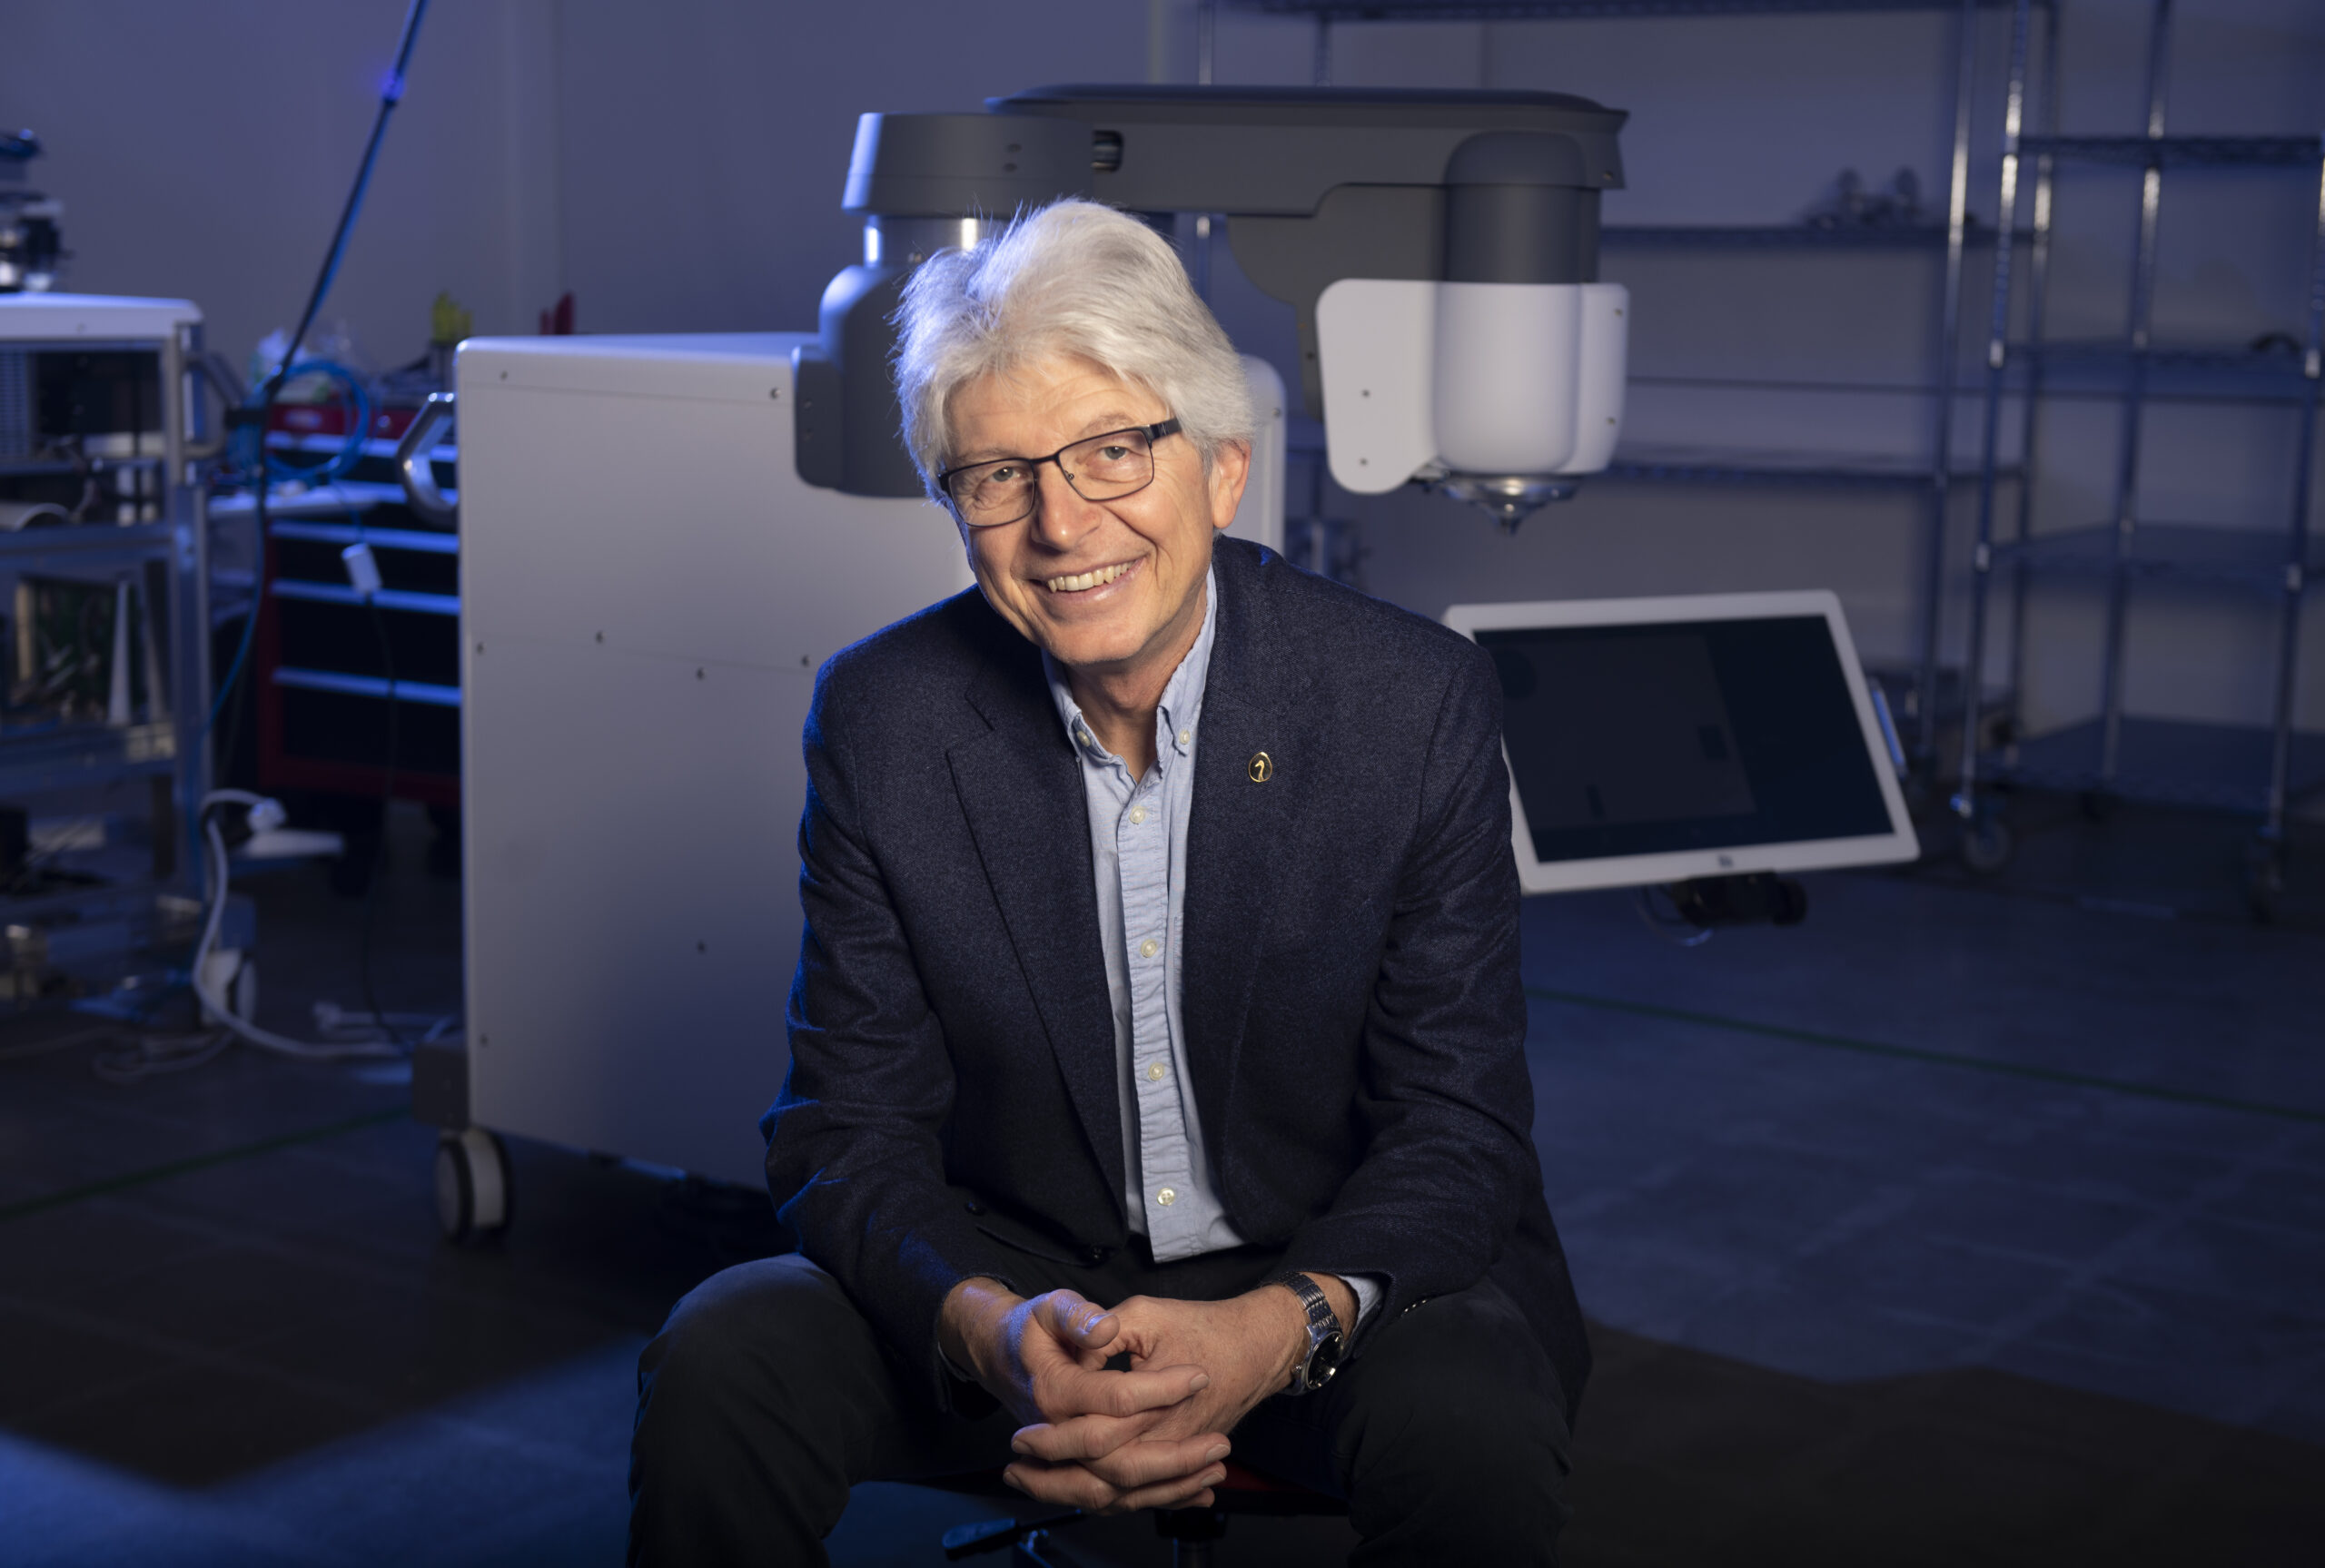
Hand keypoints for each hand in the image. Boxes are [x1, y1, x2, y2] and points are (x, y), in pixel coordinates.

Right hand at [939, 1279, 1226, 1512]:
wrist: (1005, 1355)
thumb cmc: (1035, 1330)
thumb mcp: (1052, 1306)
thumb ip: (1078, 1314)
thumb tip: (1105, 1329)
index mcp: (1054, 1391)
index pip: (1115, 1398)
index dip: (1160, 1388)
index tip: (1200, 1376)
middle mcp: (1057, 1433)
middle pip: (1119, 1459)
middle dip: (1175, 1454)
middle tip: (1221, 1440)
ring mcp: (1064, 1457)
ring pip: (1120, 1489)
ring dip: (1171, 1484)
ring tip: (1215, 1468)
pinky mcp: (1077, 1468)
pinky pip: (1118, 1497)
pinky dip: (1159, 1497)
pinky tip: (1197, 1492)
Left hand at [1006, 1275, 1357, 1506]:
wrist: (1259, 1346)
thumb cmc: (1203, 1326)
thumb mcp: (1147, 1312)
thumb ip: (1102, 1329)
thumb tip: (1070, 1355)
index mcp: (1151, 1405)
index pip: (1092, 1436)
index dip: (1051, 1441)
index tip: (1019, 1439)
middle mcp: (1164, 1439)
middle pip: (1102, 1477)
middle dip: (1054, 1479)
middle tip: (1015, 1469)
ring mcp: (1177, 1454)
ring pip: (1122, 1495)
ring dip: (1076, 1495)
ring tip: (1036, 1486)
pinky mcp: (1183, 1459)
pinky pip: (1144, 1494)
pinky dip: (1112, 1499)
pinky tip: (1084, 1496)